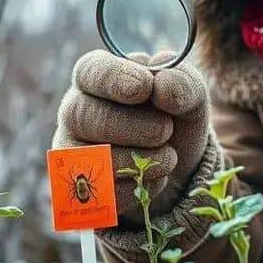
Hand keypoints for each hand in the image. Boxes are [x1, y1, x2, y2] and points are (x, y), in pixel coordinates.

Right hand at [52, 49, 210, 225]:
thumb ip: (183, 81)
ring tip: (169, 157)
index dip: (114, 79)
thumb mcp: (190, 92)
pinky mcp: (81, 187)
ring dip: (137, 160)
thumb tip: (163, 86)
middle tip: (166, 130)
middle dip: (130, 125)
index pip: (90, 71)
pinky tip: (156, 177)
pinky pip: (99, 191)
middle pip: (81, 115)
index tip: (144, 87)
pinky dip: (135, 187)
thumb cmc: (175, 114)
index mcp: (97, 76)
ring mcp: (73, 150)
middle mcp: (75, 110)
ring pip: (89, 157)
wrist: (179, 163)